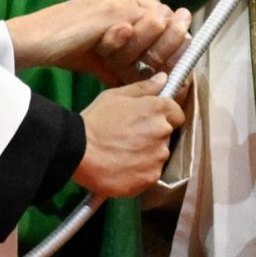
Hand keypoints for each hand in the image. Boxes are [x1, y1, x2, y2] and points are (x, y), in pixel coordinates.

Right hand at [9, 0, 192, 84]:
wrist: (37, 40)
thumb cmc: (65, 48)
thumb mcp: (103, 53)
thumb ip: (126, 56)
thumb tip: (149, 77)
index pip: (159, 11)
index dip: (171, 35)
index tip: (182, 53)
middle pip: (164, 14)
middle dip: (174, 42)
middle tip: (180, 65)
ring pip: (158, 24)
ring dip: (159, 48)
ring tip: (160, 68)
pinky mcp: (113, 11)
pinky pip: (143, 33)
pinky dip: (147, 53)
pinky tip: (144, 67)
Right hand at [72, 75, 184, 197]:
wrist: (78, 151)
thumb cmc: (95, 120)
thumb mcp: (115, 96)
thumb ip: (143, 88)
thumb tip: (163, 78)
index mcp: (158, 109)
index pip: (177, 114)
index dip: (165, 117)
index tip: (149, 121)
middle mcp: (163, 132)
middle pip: (166, 135)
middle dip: (153, 136)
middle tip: (129, 138)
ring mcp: (158, 157)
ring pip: (159, 155)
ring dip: (147, 155)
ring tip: (124, 155)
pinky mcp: (150, 177)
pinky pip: (150, 173)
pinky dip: (140, 172)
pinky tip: (123, 168)